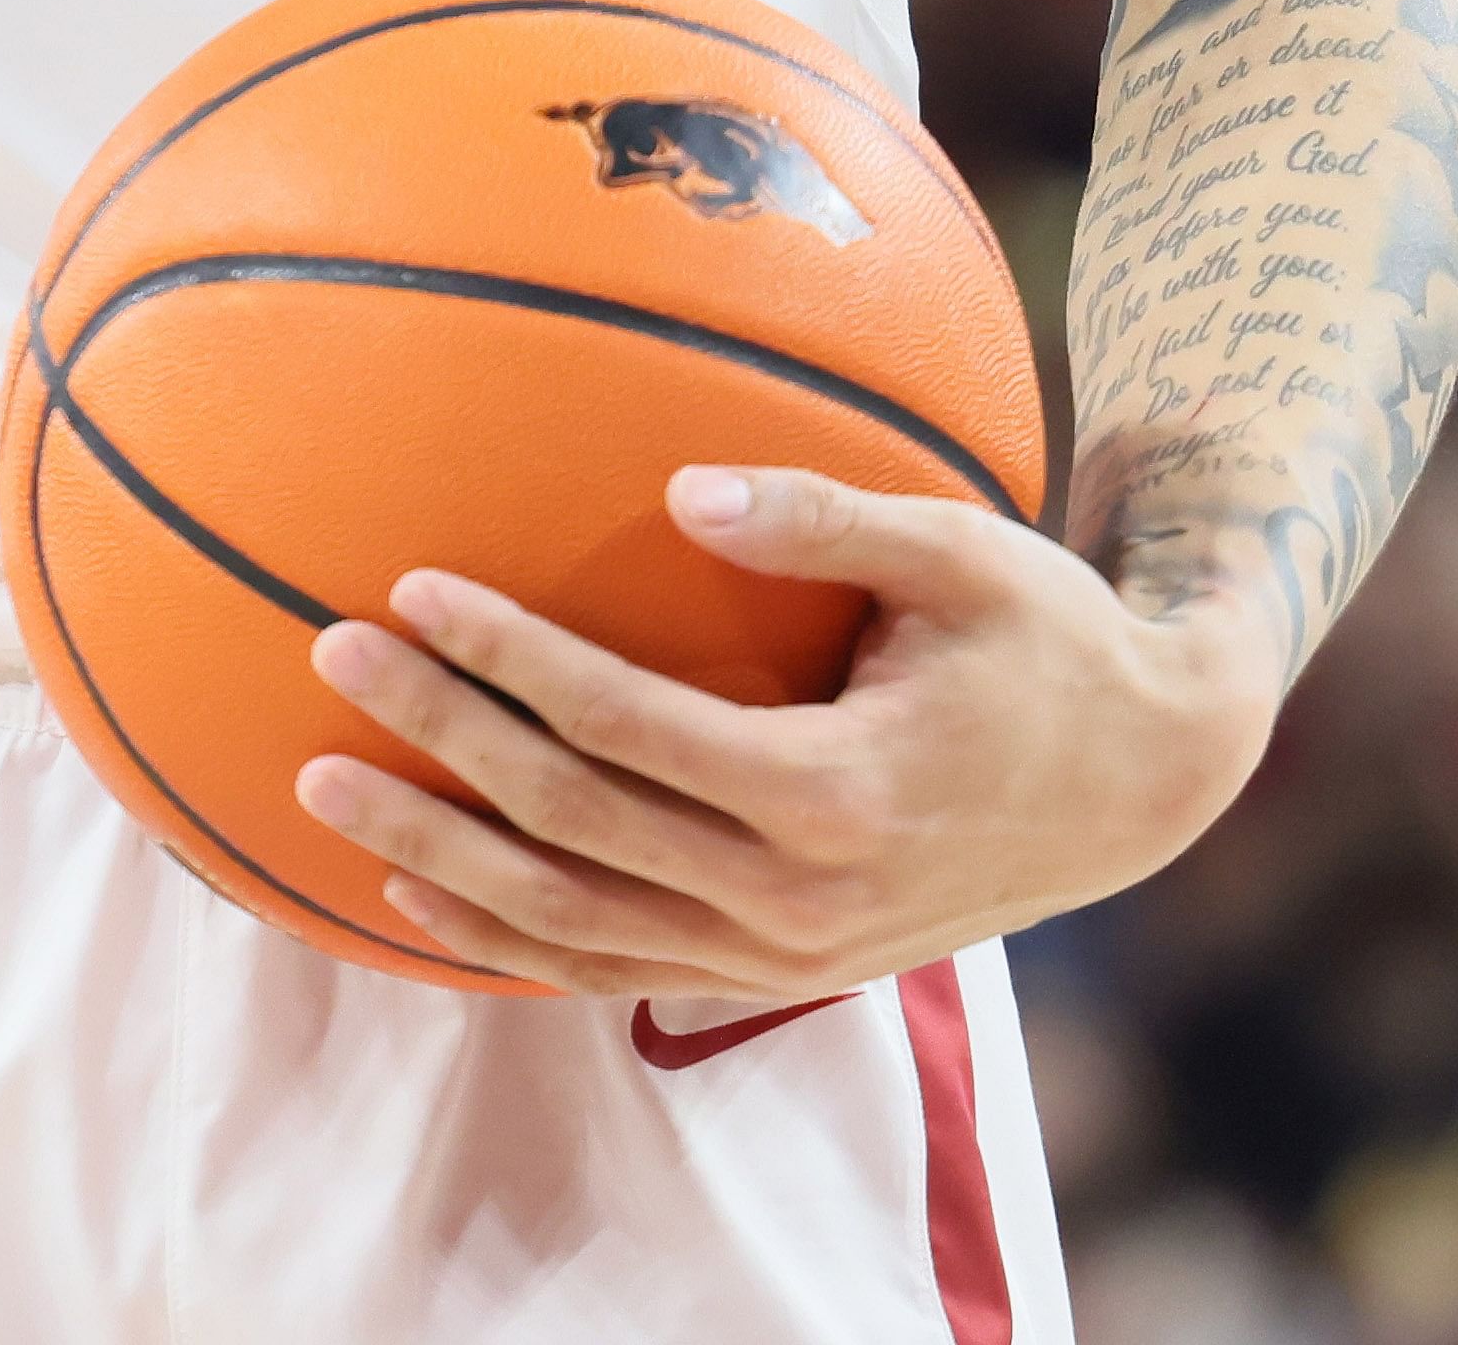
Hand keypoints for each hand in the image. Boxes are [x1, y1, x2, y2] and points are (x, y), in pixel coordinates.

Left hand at [296, 465, 1280, 1003]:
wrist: (1143, 779)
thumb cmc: (1047, 636)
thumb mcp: (964, 551)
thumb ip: (823, 518)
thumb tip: (680, 486)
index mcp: (836, 790)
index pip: (628, 729)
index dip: (512, 662)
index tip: (412, 588)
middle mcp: (799, 897)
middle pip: (572, 828)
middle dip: (438, 744)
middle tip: (328, 656)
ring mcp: (782, 954)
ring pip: (571, 924)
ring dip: (438, 860)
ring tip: (315, 793)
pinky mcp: (776, 972)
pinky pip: (611, 970)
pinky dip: (506, 943)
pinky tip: (417, 899)